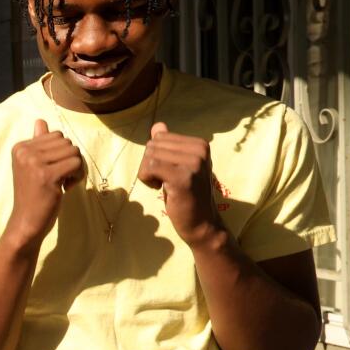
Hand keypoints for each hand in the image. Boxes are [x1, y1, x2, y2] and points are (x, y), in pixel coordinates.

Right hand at [7, 118, 85, 244]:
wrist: (26, 222)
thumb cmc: (32, 195)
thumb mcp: (32, 166)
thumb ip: (37, 143)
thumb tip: (40, 121)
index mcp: (20, 147)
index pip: (56, 135)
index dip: (61, 153)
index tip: (53, 170)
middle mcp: (25, 152)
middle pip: (66, 141)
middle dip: (70, 159)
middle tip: (62, 178)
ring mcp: (34, 163)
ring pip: (73, 151)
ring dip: (75, 168)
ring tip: (64, 183)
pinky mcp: (46, 175)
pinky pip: (76, 163)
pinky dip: (77, 176)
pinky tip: (66, 187)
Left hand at [138, 122, 224, 247]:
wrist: (202, 223)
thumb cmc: (187, 195)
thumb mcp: (179, 166)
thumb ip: (169, 146)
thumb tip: (157, 125)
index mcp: (200, 144)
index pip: (160, 136)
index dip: (155, 155)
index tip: (167, 171)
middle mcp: (199, 149)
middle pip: (153, 145)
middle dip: (149, 164)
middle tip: (162, 180)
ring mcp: (193, 163)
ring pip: (150, 156)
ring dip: (147, 173)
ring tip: (162, 185)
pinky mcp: (182, 177)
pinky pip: (150, 167)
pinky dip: (146, 179)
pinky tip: (159, 188)